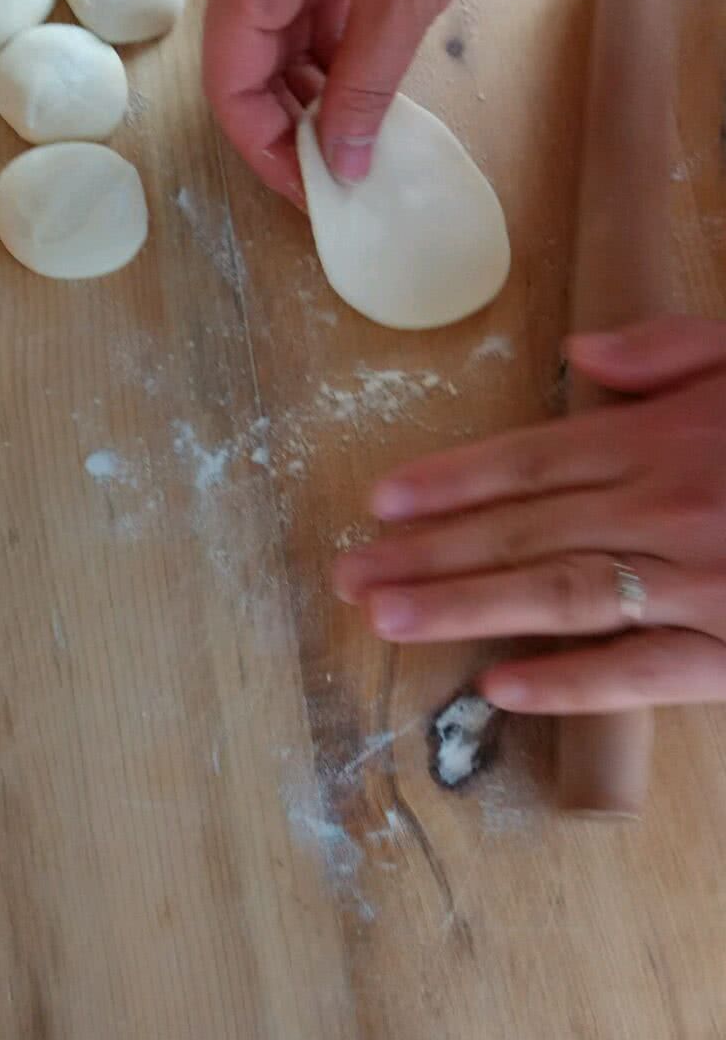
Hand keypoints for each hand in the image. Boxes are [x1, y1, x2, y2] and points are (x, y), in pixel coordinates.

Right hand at [202, 0, 543, 201]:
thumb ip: (365, 89)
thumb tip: (343, 165)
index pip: (229, 86)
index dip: (268, 152)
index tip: (321, 195)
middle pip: (245, 57)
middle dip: (293, 119)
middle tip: (351, 168)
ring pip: (277, 24)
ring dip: (316, 78)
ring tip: (371, 123)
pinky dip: (330, 32)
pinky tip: (374, 62)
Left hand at [332, 318, 725, 714]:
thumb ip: (669, 350)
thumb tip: (580, 353)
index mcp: (663, 439)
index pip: (532, 462)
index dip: (449, 482)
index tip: (380, 503)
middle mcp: (665, 508)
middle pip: (523, 531)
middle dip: (426, 553)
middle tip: (348, 574)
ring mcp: (698, 583)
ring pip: (560, 595)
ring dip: (465, 607)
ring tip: (387, 619)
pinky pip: (642, 672)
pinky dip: (570, 683)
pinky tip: (499, 688)